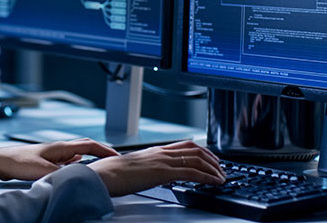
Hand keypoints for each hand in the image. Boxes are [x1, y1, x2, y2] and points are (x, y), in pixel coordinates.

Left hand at [0, 138, 118, 180]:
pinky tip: (78, 166)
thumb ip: (61, 173)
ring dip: (91, 157)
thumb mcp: (42, 170)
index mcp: (61, 147)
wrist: (2, 160)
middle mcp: (60, 148)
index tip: (117, 156)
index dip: (105, 150)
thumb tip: (77, 176)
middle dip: (101, 152)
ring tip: (102, 164)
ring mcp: (54, 153)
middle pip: (86, 146)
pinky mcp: (48, 159)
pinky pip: (70, 159)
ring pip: (79, 153)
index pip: (89, 145)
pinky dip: (79, 162)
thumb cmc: (19, 162)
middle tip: (114, 159)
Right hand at [87, 140, 224, 196]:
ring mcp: (164, 161)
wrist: (104, 174)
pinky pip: (192, 172)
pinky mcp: (164, 172)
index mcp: (155, 150)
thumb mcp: (134, 167)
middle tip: (220, 168)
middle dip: (212, 159)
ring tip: (221, 177)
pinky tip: (214, 182)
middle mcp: (162, 152)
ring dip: (213, 168)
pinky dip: (207, 176)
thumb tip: (152, 173)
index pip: (185, 145)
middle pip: (195, 150)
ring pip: (197, 159)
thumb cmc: (113, 173)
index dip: (202, 150)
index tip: (210, 158)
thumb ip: (146, 167)